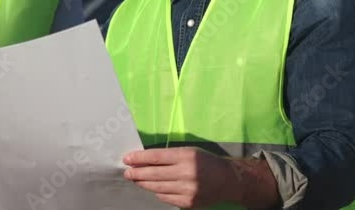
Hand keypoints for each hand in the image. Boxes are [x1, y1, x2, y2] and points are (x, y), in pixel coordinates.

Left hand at [123, 147, 237, 207]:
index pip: (156, 157)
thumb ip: (169, 156)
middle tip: (127, 173)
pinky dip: (157, 193)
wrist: (228, 180)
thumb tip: (144, 160)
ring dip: (144, 184)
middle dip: (137, 173)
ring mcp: (187, 190)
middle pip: (154, 174)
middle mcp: (186, 173)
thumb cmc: (205, 162)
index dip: (139, 158)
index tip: (126, 159)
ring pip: (158, 188)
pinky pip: (166, 198)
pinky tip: (153, 188)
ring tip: (136, 180)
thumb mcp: (189, 152)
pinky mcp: (188, 203)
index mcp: (186, 156)